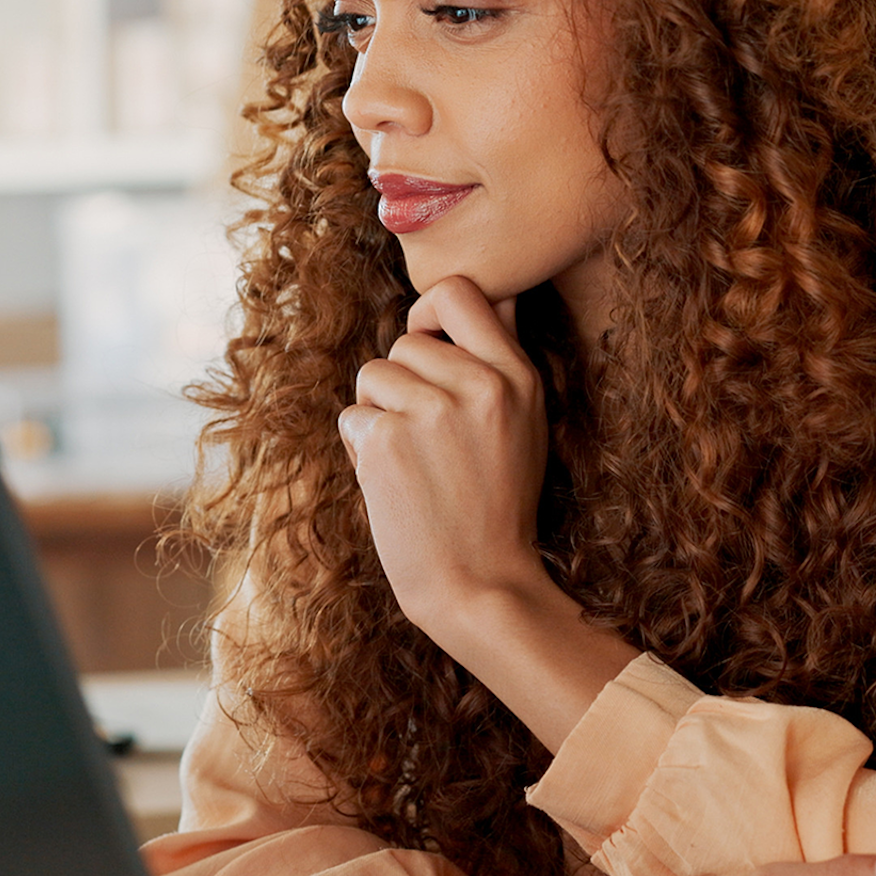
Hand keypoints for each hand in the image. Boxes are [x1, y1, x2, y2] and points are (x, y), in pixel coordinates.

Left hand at [338, 275, 550, 631]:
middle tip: (427, 436)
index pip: (456, 292)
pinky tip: (395, 483)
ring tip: (413, 460)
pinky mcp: (386, 440)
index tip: (431, 348)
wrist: (479, 583)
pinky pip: (351, 417)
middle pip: (403, 341)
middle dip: (402, 382)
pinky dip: (361, 449)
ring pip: (372, 375)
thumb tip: (489, 291)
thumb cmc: (497, 506)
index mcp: (517, 376)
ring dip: (378, 414)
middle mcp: (478, 385)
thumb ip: (499, 358)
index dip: (429, 314)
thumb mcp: (524, 423)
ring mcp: (430, 411)